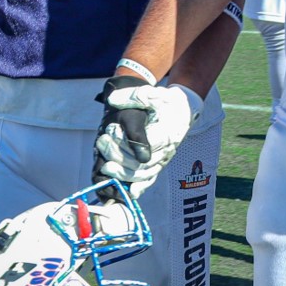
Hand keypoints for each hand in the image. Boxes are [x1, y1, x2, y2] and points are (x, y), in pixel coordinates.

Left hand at [94, 76, 202, 194]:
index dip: (127, 144)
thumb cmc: (166, 103)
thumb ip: (134, 96)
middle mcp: (167, 150)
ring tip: (105, 167)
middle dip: (120, 158)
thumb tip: (113, 101)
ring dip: (124, 174)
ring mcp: (164, 159)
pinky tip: (127, 191)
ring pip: (145, 174)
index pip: (147, 145)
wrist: (183, 111)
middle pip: (144, 163)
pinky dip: (139, 187)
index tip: (110, 134)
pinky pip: (150, 179)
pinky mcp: (159, 165)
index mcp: (167, 132)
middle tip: (102, 145)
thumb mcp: (153, 94)